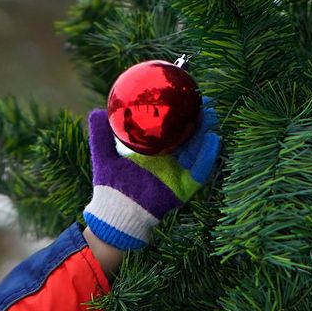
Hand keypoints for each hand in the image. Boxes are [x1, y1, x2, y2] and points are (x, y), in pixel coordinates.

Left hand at [82, 102, 220, 249]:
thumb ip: (101, 135)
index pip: (171, 130)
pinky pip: (200, 171)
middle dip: (198, 120)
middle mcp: (168, 161)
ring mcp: (177, 174)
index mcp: (153, 152)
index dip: (180, 115)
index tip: (185, 97)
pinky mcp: (183, 188)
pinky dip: (207, 156)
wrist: (113, 213)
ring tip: (210, 114)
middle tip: (204, 101)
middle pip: (189, 137)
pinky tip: (213, 140)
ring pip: (197, 150)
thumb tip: (97, 111)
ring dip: (205, 132)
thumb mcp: (104, 156)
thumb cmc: (109, 187)